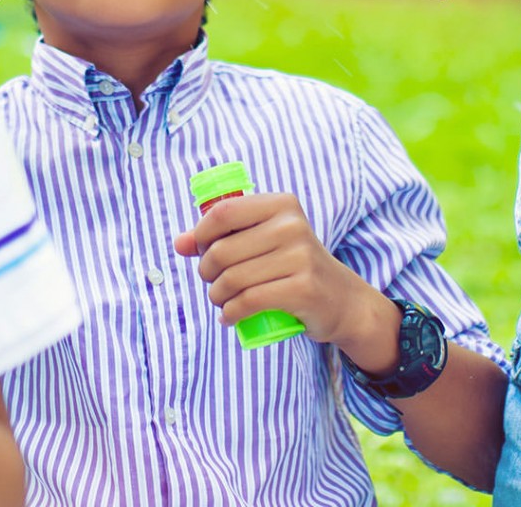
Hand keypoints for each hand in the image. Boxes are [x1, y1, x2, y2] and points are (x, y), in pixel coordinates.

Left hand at [172, 193, 379, 349]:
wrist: (342, 298)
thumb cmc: (294, 266)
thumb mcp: (264, 241)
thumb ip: (221, 237)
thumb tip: (178, 243)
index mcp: (281, 204)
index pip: (222, 213)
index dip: (200, 236)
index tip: (202, 253)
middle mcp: (292, 225)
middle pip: (221, 251)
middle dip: (206, 273)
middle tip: (214, 284)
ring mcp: (300, 257)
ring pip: (232, 279)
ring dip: (217, 297)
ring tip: (222, 302)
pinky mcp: (303, 288)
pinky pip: (249, 301)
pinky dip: (230, 313)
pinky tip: (229, 317)